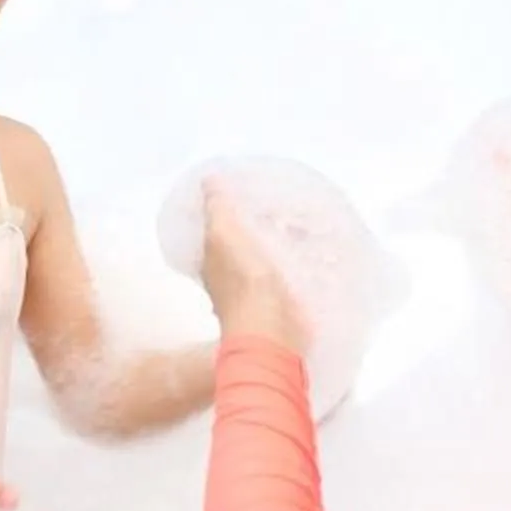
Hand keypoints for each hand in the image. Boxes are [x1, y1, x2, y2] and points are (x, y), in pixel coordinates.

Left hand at [201, 187, 311, 350]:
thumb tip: (209, 181)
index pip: (213, 232)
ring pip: (259, 264)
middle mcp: (225, 282)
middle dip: (251, 232)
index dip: (224, 215)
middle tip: (273, 210)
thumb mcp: (226, 234)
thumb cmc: (246, 280)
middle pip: (236, 249)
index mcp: (210, 262)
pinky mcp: (276, 307)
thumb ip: (218, 208)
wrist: (273, 329)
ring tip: (292, 229)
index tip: (243, 197)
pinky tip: (301, 258)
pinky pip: (279, 279)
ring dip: (270, 250)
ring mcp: (251, 297)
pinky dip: (286, 267)